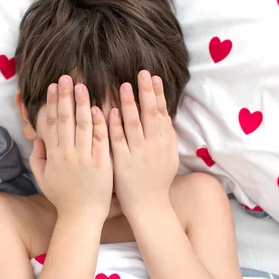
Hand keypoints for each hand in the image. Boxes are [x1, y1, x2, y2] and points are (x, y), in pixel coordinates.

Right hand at [29, 75, 113, 221]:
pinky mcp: (102, 163)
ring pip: (83, 125)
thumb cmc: (63, 197)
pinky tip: (100, 107)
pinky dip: (101, 123)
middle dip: (65, 96)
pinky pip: (101, 139)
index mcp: (54, 155)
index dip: (51, 103)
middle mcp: (68, 153)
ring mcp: (85, 158)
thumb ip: (37, 157)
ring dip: (83, 103)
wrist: (82, 216)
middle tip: (66, 77)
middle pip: (66, 119)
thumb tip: (37, 138)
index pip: (51, 123)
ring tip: (82, 86)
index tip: (53, 86)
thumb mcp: (43, 178)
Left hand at [109, 70, 178, 217]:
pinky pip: (118, 140)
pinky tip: (110, 111)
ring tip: (125, 86)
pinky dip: (114, 125)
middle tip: (142, 73)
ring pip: (134, 124)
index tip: (153, 77)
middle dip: (146, 92)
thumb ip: (165, 135)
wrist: (149, 206)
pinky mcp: (122, 162)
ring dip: (130, 103)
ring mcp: (138, 153)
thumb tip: (164, 114)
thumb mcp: (168, 156)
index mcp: (165, 142)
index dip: (158, 94)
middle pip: (150, 113)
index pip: (161, 112)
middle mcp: (153, 145)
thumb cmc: (157, 180)